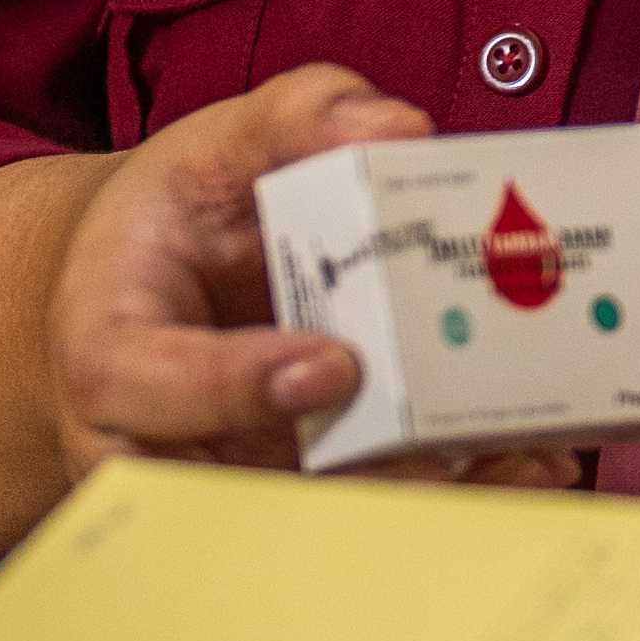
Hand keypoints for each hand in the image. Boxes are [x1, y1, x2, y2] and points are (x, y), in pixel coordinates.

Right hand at [0, 66, 590, 563]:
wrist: (160, 287)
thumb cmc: (183, 219)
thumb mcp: (220, 143)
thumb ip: (301, 118)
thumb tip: (395, 128)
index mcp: (109, 346)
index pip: (144, 382)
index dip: (234, 386)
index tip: (332, 367)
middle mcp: (152, 443)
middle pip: (241, 487)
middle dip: (361, 474)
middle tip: (462, 447)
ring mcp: (222, 486)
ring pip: (315, 522)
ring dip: (427, 499)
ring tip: (530, 459)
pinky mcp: (288, 504)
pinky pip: (366, 520)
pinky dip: (450, 499)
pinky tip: (529, 466)